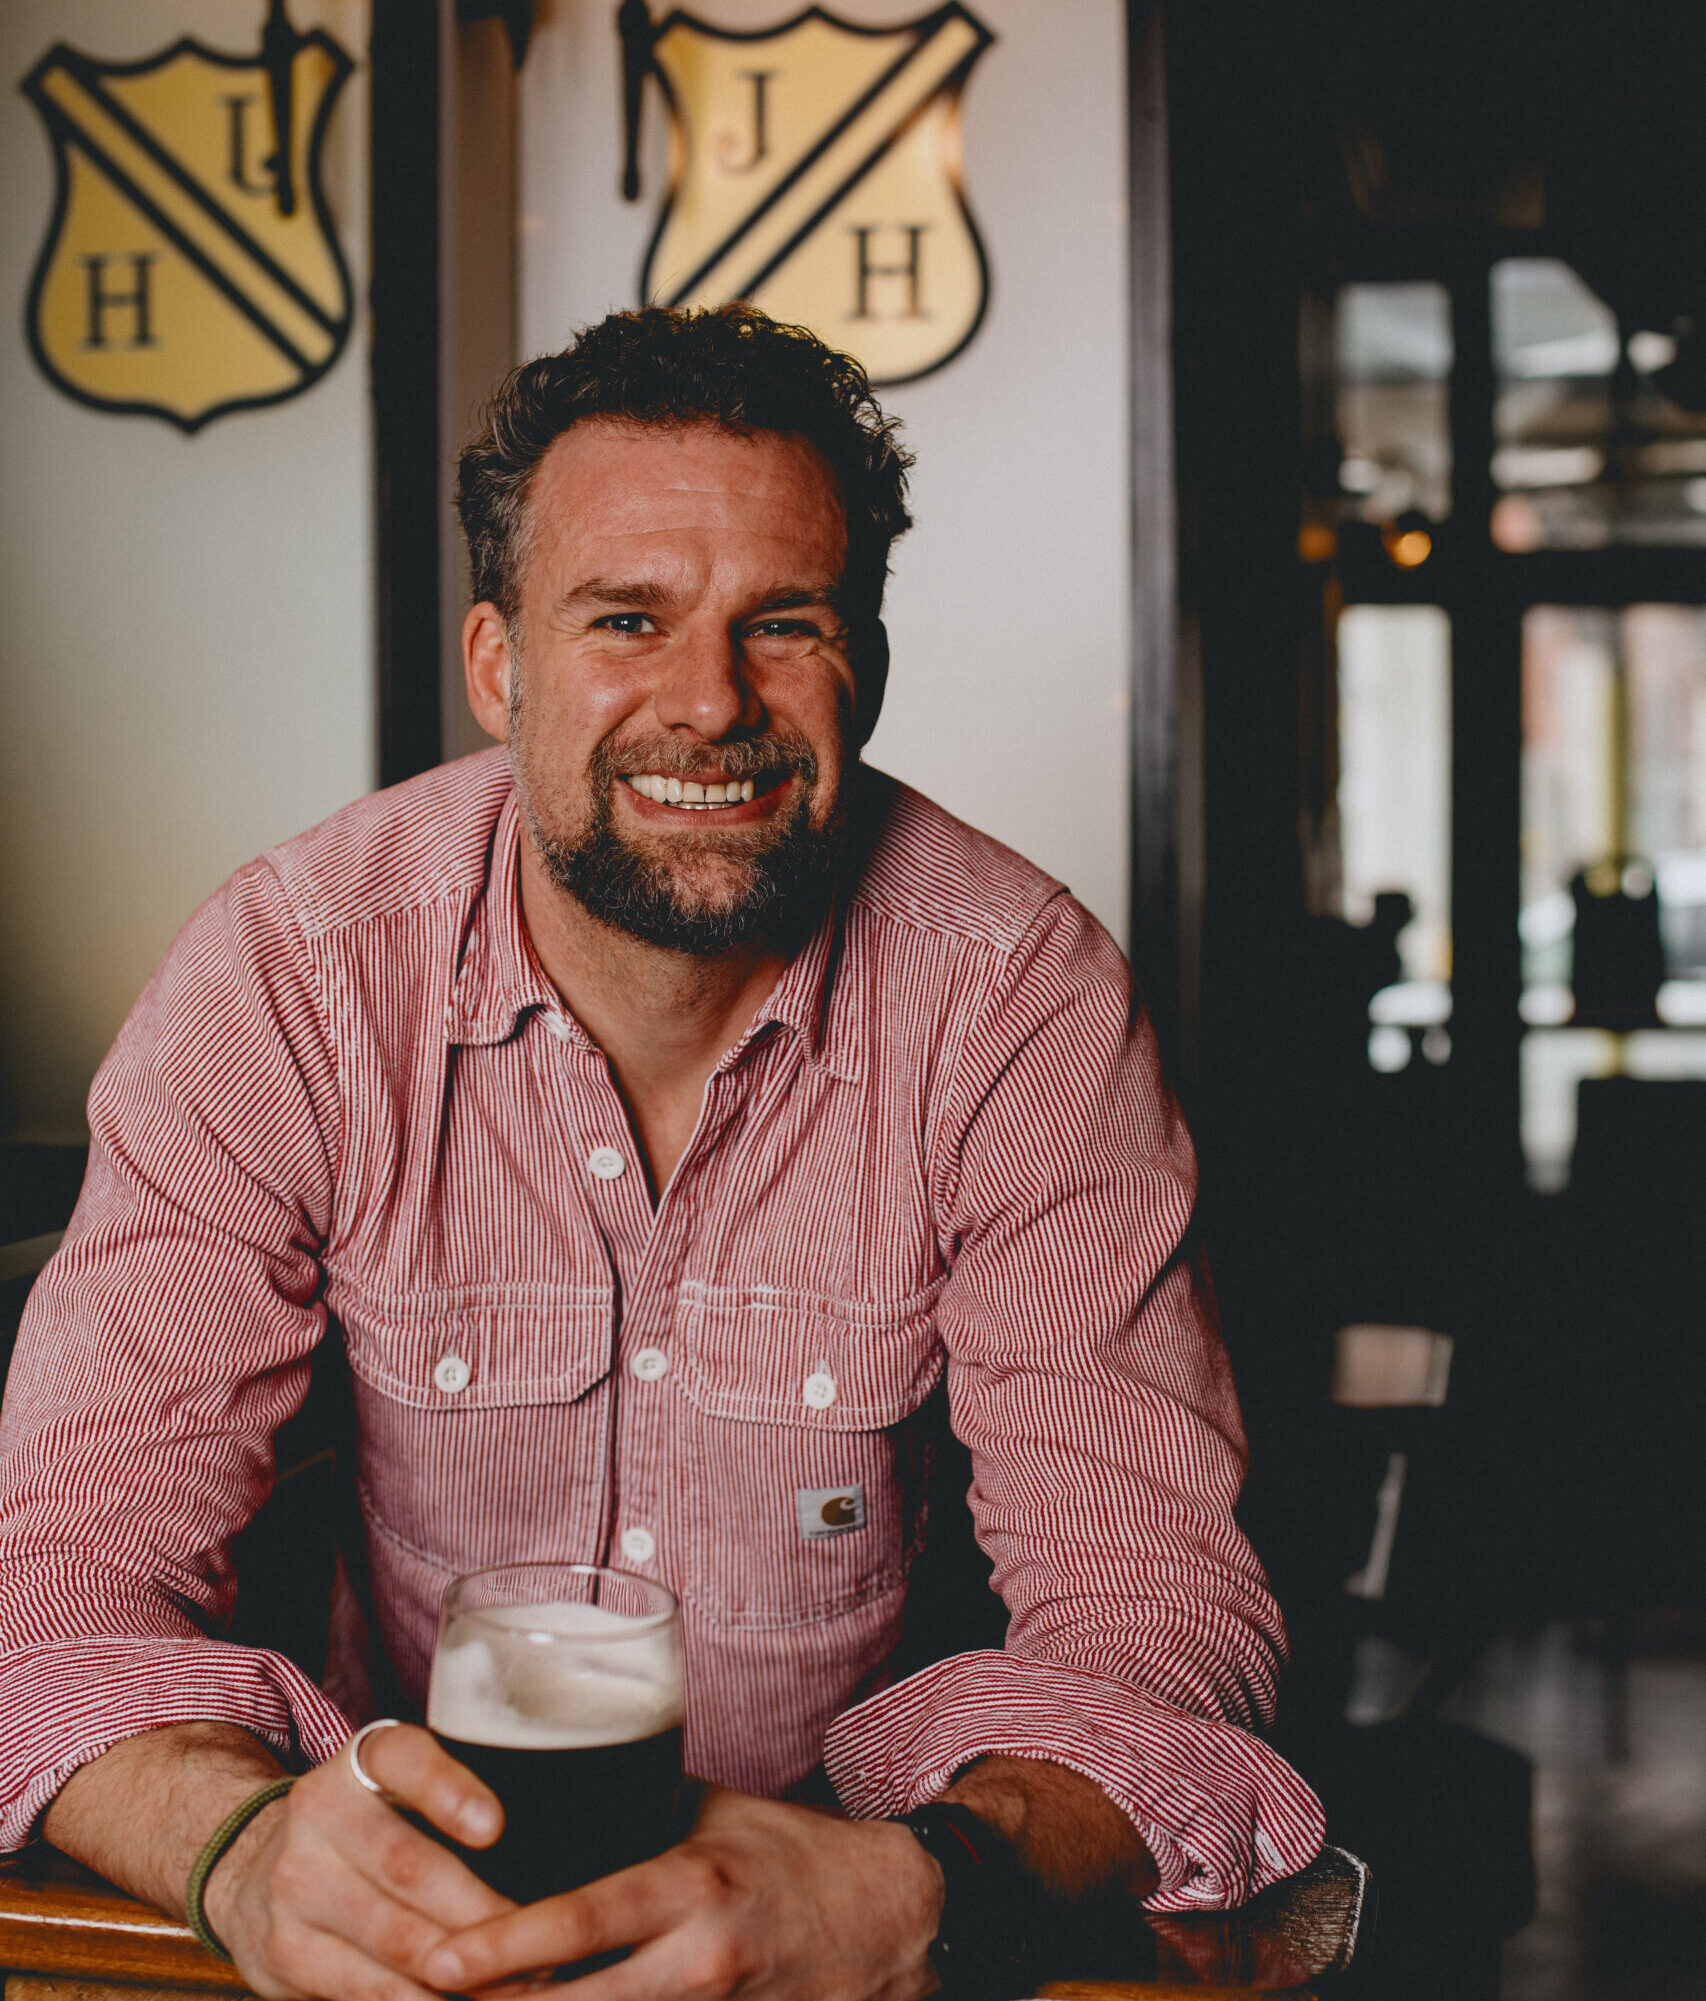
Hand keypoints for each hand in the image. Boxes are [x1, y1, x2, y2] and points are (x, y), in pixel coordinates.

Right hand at [203, 1723, 515, 2000]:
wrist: (258, 1867)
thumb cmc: (368, 1824)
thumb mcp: (402, 1782)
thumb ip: (459, 1794)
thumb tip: (552, 1839)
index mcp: (362, 1759)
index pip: (405, 1760)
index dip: (448, 1792)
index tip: (495, 1827)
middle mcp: (321, 1812)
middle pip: (411, 1868)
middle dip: (482, 1914)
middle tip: (545, 1944)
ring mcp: (295, 1884)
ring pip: (395, 1938)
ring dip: (462, 1971)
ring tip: (521, 1985)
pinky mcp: (284, 1952)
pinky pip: (364, 1988)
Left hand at [422, 1785, 943, 2000]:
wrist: (890, 1920)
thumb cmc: (790, 1854)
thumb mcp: (711, 1814)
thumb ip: (628, 1812)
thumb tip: (540, 1798)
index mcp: (693, 1884)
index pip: (584, 1921)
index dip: (505, 1946)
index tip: (442, 1957)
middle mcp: (700, 1959)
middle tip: (428, 1997)